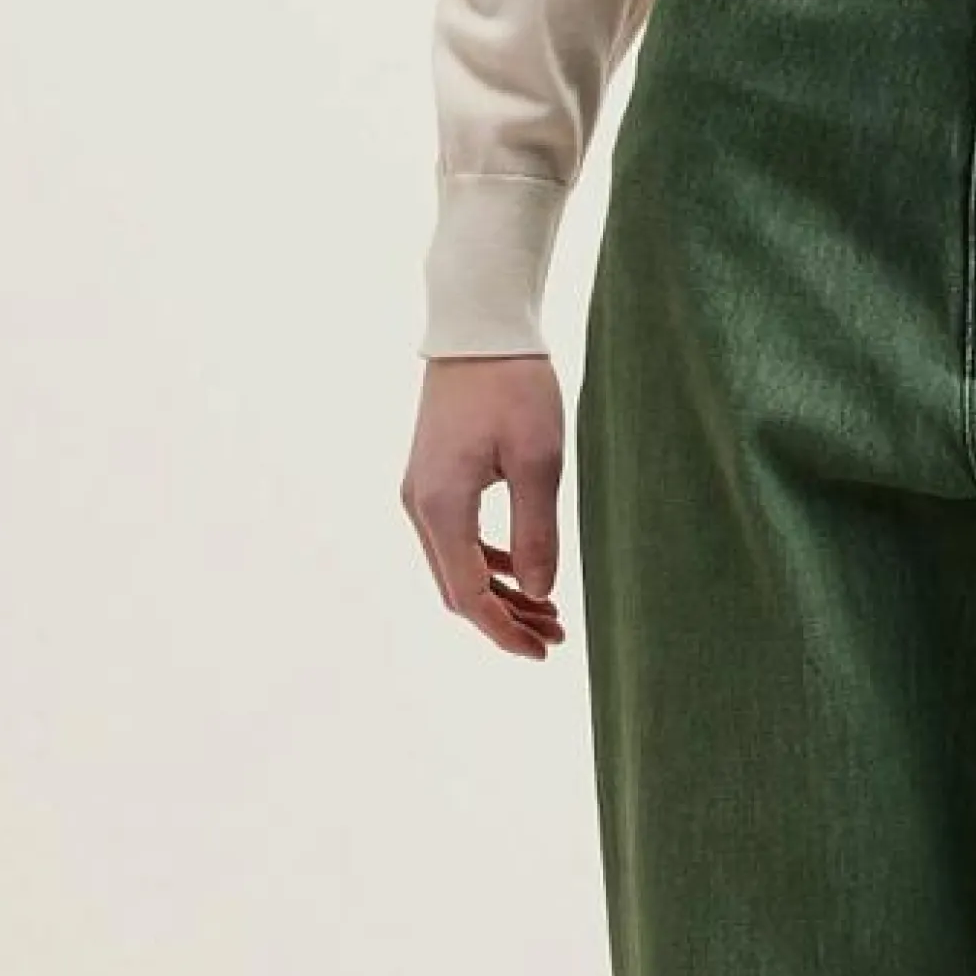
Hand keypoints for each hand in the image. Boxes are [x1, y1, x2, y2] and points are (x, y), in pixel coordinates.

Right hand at [407, 349, 567, 653]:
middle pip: (457, 589)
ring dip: (499, 593)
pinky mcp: (432, 476)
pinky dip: (489, 562)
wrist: (477, 325)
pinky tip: (524, 571)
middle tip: (556, 637)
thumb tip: (541, 594)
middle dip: (504, 619)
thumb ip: (538, 533)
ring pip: (455, 565)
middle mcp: (419, 506)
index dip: (505, 631)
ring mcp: (421, 491)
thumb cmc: (514, 385)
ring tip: (549, 611)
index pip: (468, 596)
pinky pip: (455, 538)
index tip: (545, 651)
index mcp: (441, 507)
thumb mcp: (539, 461)